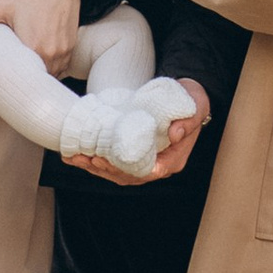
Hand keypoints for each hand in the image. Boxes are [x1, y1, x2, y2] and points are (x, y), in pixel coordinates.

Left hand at [0, 0, 79, 73]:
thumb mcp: (2, 4)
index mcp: (34, 47)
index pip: (24, 76)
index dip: (14, 78)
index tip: (6, 77)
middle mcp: (52, 53)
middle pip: (38, 77)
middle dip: (27, 77)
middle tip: (14, 74)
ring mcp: (63, 50)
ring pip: (52, 73)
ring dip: (41, 72)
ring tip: (27, 69)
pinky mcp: (71, 45)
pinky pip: (62, 65)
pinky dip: (53, 65)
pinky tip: (41, 59)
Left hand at [70, 83, 209, 184]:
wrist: (189, 97)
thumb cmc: (192, 102)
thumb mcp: (197, 107)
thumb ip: (188, 122)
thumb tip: (175, 134)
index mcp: (173, 160)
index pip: (147, 173)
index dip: (124, 171)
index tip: (104, 161)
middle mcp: (159, 164)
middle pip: (128, 176)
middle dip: (104, 169)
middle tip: (85, 158)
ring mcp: (146, 159)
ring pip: (119, 171)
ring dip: (96, 167)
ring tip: (76, 158)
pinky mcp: (136, 151)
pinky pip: (116, 161)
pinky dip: (99, 159)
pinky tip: (81, 153)